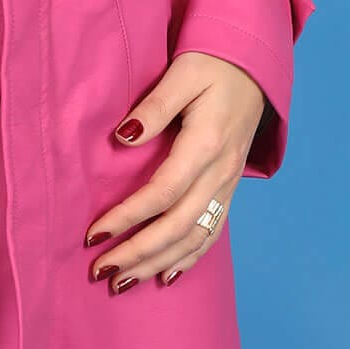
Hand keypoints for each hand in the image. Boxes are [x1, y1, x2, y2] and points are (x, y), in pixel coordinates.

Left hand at [85, 51, 265, 289]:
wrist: (254, 68)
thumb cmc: (214, 66)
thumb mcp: (183, 73)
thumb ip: (155, 106)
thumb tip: (125, 137)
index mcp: (205, 144)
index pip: (162, 193)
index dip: (128, 217)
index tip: (95, 234)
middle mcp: (220, 172)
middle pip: (178, 226)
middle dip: (138, 252)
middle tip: (101, 270)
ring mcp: (228, 184)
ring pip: (195, 237)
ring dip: (158, 262)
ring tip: (123, 282)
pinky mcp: (229, 188)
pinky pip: (213, 231)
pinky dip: (190, 258)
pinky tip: (167, 275)